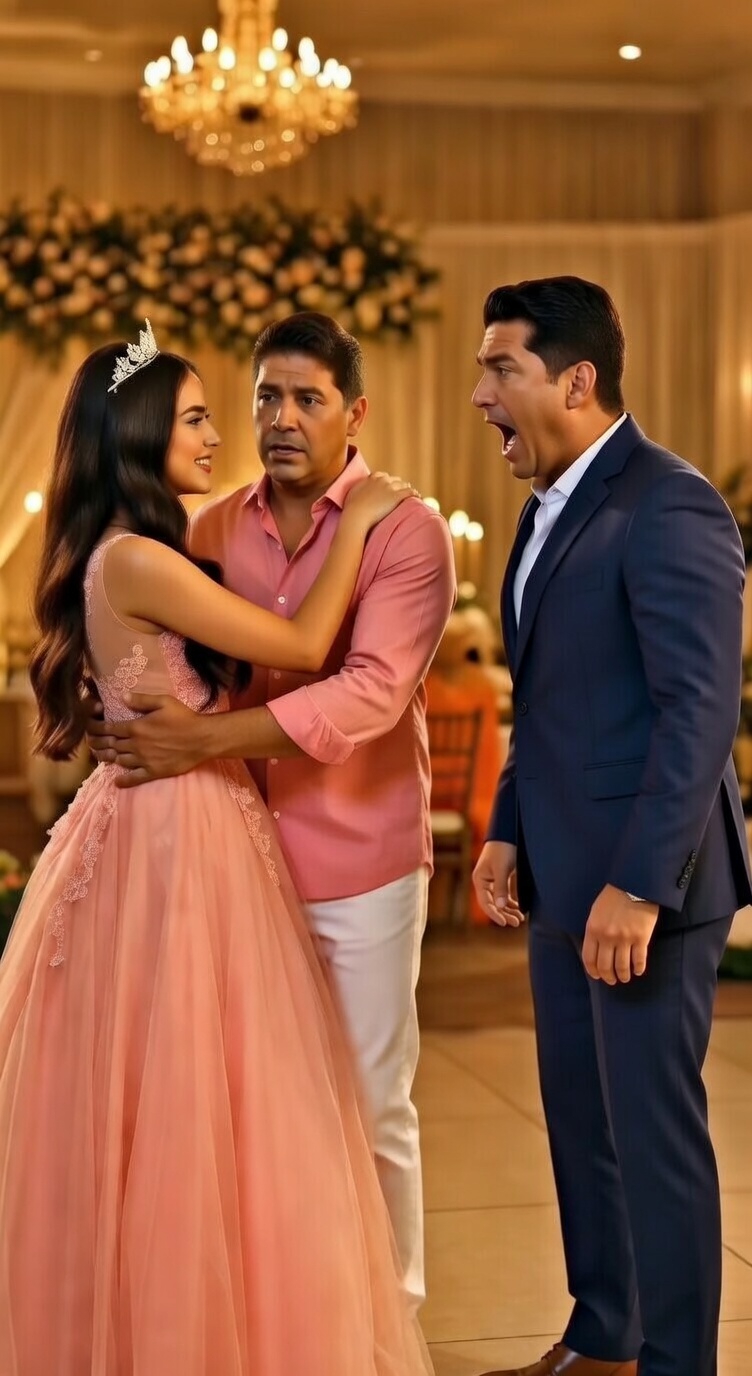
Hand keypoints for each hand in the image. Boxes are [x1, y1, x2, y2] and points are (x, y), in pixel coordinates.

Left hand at [89, 692, 204, 788]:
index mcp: (136, 727)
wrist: (202, 739)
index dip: (96, 728)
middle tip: (90, 742)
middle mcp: (136, 745)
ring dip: (107, 758)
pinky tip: (117, 781)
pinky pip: (134, 778)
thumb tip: (122, 696)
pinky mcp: (153, 772)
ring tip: (100, 756)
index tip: (89, 728)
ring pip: (119, 760)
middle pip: (110, 745)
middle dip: (98, 743)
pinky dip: (124, 780)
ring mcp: (144, 760)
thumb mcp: (164, 701)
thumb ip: (142, 700)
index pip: (109, 728)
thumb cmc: (184, 718)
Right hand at [343, 472, 417, 529]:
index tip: (389, 487)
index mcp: (371, 478)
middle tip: (402, 492)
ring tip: (412, 495)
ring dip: (407, 490)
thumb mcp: (353, 493)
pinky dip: (415, 495)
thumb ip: (359, 488)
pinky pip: (410, 493)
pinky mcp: (397, 496)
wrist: (357, 515)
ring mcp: (390, 487)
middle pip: (395, 480)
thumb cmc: (352, 508)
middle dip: (399, 485)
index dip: (387, 481)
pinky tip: (418, 498)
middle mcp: (382, 480)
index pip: (383, 476)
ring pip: (404, 485)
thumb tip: (359, 491)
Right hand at [472, 841, 524, 926]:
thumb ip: (501, 887)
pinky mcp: (501, 877)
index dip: (495, 914)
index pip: (485, 903)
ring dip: (509, 909)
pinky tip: (519, 908)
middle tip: (517, 922)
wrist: (508, 832)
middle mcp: (484, 882)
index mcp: (480, 880)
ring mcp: (492, 880)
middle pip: (492, 903)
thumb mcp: (502, 868)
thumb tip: (501, 906)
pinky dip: (511, 902)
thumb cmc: (503, 849)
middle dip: (504, 914)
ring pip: (499, 900)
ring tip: (520, 918)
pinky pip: (504, 894)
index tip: (505, 923)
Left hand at [582, 884, 658, 983]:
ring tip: (625, 978)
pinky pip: (639, 960)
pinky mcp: (641, 938)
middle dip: (608, 977)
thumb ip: (594, 930)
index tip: (597, 976)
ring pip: (622, 967)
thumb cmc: (614, 896)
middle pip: (605, 966)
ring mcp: (625, 939)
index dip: (593, 971)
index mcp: (593, 930)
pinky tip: (638, 971)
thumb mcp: (596, 911)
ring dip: (623, 976)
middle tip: (612, 980)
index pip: (589, 958)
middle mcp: (607, 937)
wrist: (635, 884)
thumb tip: (596, 948)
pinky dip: (638, 969)